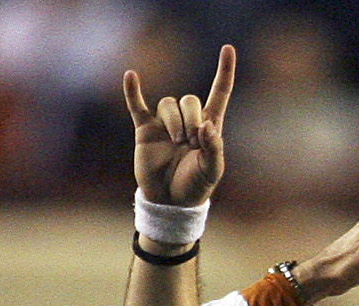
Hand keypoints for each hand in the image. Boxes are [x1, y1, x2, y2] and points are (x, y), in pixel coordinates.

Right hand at [125, 43, 232, 207]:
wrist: (170, 202)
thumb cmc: (194, 186)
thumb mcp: (212, 171)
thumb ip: (214, 148)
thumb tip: (205, 126)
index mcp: (209, 125)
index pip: (219, 92)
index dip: (225, 71)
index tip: (228, 49)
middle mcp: (187, 120)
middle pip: (190, 100)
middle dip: (191, 118)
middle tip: (190, 142)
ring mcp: (165, 123)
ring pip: (169, 104)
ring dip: (174, 121)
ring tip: (176, 142)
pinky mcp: (146, 129)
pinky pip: (137, 106)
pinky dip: (132, 92)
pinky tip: (130, 76)